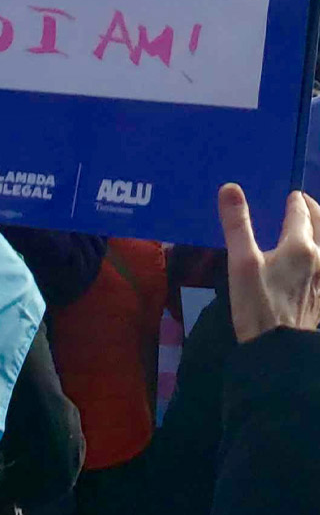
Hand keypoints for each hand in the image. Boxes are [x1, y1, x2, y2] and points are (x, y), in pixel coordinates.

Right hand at [219, 182, 319, 342]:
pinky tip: (312, 266)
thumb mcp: (241, 263)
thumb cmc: (258, 306)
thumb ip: (237, 223)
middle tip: (305, 204)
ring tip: (311, 231)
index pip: (301, 211)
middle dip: (314, 211)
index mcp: (300, 246)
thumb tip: (231, 187)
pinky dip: (319, 258)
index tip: (292, 195)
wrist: (280, 355)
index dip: (295, 201)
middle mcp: (319, 260)